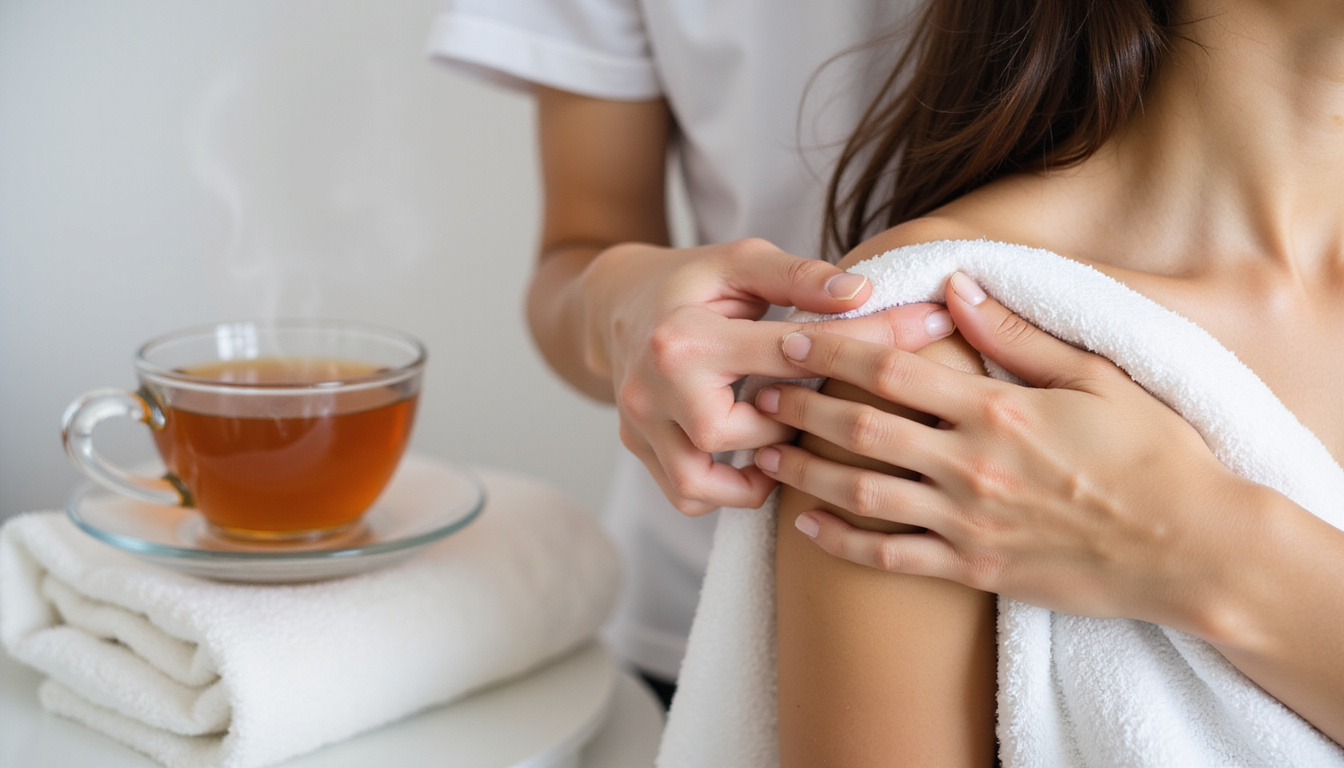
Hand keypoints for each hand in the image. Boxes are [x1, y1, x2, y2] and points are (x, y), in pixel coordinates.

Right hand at [581, 238, 955, 515]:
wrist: (614, 306)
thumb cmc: (691, 281)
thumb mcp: (743, 261)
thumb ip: (800, 278)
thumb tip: (864, 294)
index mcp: (686, 336)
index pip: (794, 354)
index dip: (868, 346)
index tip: (928, 333)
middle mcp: (656, 389)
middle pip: (753, 433)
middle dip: (804, 423)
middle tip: (842, 405)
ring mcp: (640, 427)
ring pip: (711, 484)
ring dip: (761, 471)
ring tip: (795, 440)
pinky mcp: (639, 452)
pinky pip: (690, 496)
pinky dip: (728, 487)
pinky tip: (759, 458)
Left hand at [753, 272, 1251, 630]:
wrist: (1192, 549)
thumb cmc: (1154, 455)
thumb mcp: (1097, 377)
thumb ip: (1018, 335)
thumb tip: (957, 287)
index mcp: (996, 409)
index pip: (893, 370)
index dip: (834, 351)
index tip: (792, 336)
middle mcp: (970, 464)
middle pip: (861, 428)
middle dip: (802, 407)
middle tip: (758, 391)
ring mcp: (969, 522)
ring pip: (862, 494)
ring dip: (804, 474)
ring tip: (763, 457)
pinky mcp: (975, 570)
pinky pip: (891, 557)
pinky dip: (842, 543)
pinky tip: (807, 528)